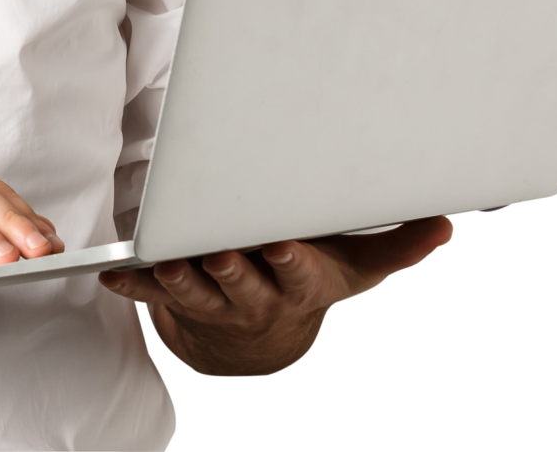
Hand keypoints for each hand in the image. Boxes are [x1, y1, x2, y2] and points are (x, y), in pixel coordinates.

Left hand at [100, 216, 453, 376]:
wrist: (262, 333)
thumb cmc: (311, 277)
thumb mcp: (355, 269)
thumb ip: (396, 244)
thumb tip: (446, 224)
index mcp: (299, 281)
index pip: (294, 270)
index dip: (287, 259)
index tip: (279, 243)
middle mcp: (257, 294)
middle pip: (239, 280)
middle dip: (227, 266)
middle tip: (214, 250)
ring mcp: (215, 299)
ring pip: (193, 289)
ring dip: (175, 275)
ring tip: (162, 260)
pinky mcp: (178, 299)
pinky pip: (148, 292)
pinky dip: (129, 283)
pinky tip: (109, 275)